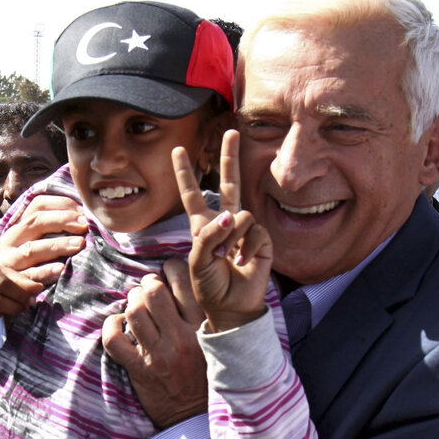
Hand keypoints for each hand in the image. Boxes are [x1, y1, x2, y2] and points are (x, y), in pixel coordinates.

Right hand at [0, 195, 87, 283]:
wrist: (7, 294)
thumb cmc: (36, 263)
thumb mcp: (40, 241)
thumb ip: (57, 227)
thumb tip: (85, 215)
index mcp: (19, 226)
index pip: (38, 205)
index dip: (61, 205)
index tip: (83, 211)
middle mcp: (11, 241)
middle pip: (35, 222)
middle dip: (62, 221)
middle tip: (84, 225)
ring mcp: (10, 262)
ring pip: (32, 249)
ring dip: (57, 245)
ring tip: (79, 244)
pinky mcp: (14, 284)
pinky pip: (30, 276)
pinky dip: (45, 272)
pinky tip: (61, 269)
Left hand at [102, 260, 207, 427]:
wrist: (195, 414)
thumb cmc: (206, 371)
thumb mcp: (214, 338)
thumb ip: (202, 312)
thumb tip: (182, 280)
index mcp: (202, 325)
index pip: (183, 280)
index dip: (171, 268)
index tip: (168, 271)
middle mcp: (180, 336)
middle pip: (153, 292)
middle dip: (147, 283)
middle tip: (149, 287)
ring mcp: (157, 354)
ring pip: (134, 312)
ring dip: (131, 301)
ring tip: (136, 303)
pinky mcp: (139, 370)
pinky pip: (114, 341)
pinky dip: (111, 326)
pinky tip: (118, 323)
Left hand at [173, 130, 272, 331]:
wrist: (231, 307)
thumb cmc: (209, 286)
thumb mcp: (197, 261)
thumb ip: (209, 235)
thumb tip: (230, 215)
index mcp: (204, 226)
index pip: (192, 194)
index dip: (185, 173)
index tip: (177, 151)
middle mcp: (226, 222)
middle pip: (229, 182)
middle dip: (229, 157)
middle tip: (231, 131)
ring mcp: (245, 230)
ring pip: (239, 214)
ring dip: (231, 237)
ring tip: (227, 258)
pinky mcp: (262, 239)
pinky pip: (253, 232)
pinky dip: (246, 248)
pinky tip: (243, 263)